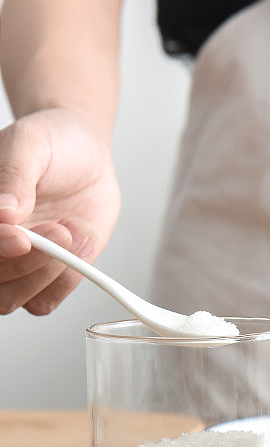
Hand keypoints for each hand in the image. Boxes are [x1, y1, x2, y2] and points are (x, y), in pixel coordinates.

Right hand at [0, 107, 119, 313]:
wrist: (85, 155)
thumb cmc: (51, 144)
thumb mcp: (31, 145)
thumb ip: (15, 175)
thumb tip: (4, 211)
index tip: (22, 237)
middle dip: (26, 264)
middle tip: (60, 230)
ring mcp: (14, 265)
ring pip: (12, 300)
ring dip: (46, 275)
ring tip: (73, 233)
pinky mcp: (45, 276)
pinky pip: (45, 302)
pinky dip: (66, 280)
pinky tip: (80, 244)